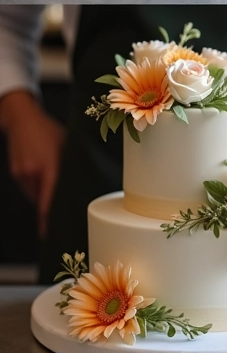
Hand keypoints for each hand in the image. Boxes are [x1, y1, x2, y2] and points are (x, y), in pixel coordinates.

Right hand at [0, 90, 65, 236]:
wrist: (22, 119)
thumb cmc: (49, 130)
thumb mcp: (66, 144)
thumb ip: (71, 163)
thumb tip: (83, 180)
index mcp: (49, 165)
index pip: (50, 198)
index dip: (51, 218)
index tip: (52, 232)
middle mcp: (33, 172)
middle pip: (43, 200)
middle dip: (52, 207)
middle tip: (63, 215)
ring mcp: (22, 173)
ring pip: (36, 194)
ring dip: (46, 194)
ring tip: (55, 184)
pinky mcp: (16, 173)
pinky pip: (30, 187)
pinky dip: (38, 186)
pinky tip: (45, 176)